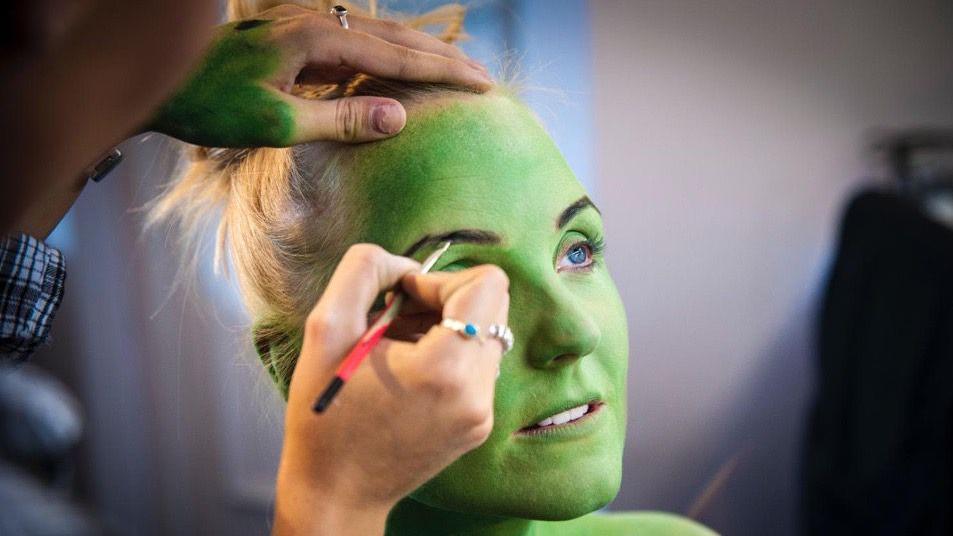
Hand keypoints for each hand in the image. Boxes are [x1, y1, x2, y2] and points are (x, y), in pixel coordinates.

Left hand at [151, 4, 492, 146]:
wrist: (158, 79)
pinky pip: (355, 47)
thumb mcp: (277, 123)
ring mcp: (307, 29)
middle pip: (396, 37)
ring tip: (452, 70)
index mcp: (319, 40)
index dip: (444, 71)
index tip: (483, 84)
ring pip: (378, 37)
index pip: (398, 56)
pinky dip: (387, 59)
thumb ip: (341, 119)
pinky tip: (396, 73)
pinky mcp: (296, 40)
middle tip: (483, 76)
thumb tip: (400, 117)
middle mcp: (318, 24)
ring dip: (418, 54)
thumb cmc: (210, 105)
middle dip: (443, 57)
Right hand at [273, 244, 508, 535]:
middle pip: (493, 307)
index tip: (402, 299)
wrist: (336, 492)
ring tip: (398, 349)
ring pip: (487, 335)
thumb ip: (364, 272)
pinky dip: (449, 356)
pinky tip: (408, 373)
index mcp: (445, 367)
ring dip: (447, 328)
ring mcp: (483, 412)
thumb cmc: (324, 414)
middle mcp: (477, 392)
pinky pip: (480, 366)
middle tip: (396, 321)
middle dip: (446, 301)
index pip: (488, 285)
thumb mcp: (327, 329)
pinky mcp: (480, 425)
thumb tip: (403, 263)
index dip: (442, 279)